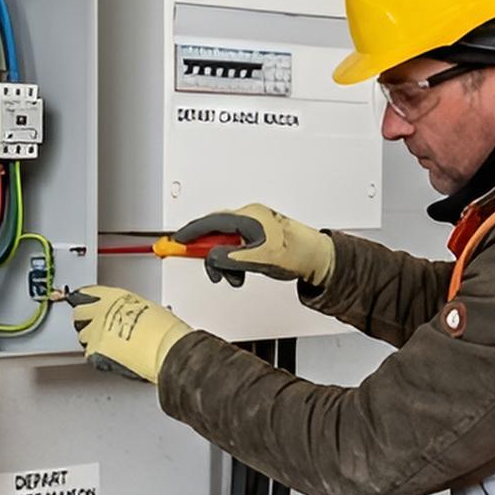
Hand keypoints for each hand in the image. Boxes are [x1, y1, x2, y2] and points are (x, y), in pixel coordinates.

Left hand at [67, 285, 192, 383]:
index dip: (85, 300)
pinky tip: (109, 355)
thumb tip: (123, 313)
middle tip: (94, 326)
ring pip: (82, 335)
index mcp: (113, 295)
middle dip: (85, 320)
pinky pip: (89, 353)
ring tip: (107, 343)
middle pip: (79, 314)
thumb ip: (126, 307)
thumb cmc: (164, 329)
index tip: (85, 303)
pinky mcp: (95, 351)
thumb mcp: (144, 306)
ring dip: (91, 338)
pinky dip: (97, 355)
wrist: (166, 348)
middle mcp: (101, 311)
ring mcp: (96, 331)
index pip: (86, 293)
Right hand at [172, 203, 334, 287]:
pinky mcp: (258, 235)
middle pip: (217, 233)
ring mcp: (254, 225)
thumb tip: (212, 257)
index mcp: (249, 217)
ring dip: (226, 262)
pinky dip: (234, 261)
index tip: (177, 241)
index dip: (191, 233)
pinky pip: (236, 246)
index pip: (211, 223)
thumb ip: (231, 258)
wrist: (318, 258)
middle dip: (212, 256)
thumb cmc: (296, 253)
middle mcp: (250, 217)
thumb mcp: (258, 259)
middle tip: (213, 272)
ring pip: (226, 242)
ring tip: (235, 278)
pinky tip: (243, 272)